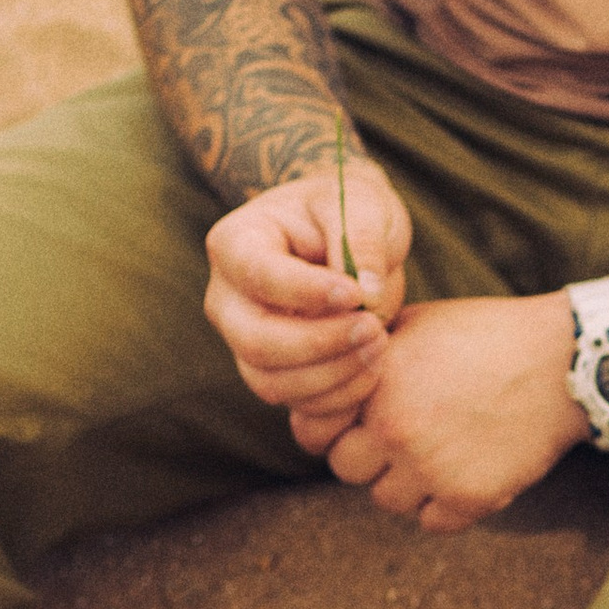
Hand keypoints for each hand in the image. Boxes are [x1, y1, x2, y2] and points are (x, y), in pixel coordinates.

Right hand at [203, 159, 410, 422]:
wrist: (350, 238)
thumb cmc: (349, 209)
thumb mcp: (364, 203)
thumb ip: (363, 241)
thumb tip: (366, 296)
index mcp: (236, 243)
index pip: (258, 276)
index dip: (308, 293)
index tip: (357, 294)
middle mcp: (227, 299)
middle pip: (256, 342)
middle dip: (321, 344)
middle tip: (374, 328)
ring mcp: (245, 342)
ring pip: (273, 384)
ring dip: (334, 377)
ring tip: (380, 345)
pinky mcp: (274, 374)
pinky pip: (297, 405)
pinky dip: (338, 401)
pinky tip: (372, 371)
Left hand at [296, 290, 589, 533]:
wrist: (564, 362)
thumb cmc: (489, 334)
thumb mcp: (417, 324)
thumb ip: (368, 354)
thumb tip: (329, 376)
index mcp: (375, 384)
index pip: (312, 433)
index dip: (333, 428)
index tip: (360, 422)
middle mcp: (394, 429)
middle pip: (347, 469)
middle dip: (369, 455)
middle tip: (406, 437)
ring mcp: (431, 467)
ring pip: (388, 500)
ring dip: (408, 483)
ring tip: (442, 452)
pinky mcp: (469, 497)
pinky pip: (432, 523)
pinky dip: (445, 505)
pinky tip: (467, 472)